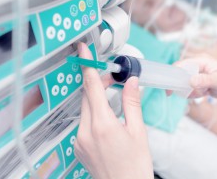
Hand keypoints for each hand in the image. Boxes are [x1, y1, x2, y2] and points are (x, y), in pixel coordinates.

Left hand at [74, 43, 152, 178]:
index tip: (82, 51)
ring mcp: (79, 141)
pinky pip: (83, 122)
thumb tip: (131, 82)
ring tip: (111, 98)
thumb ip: (132, 103)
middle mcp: (85, 132)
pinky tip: (106, 118)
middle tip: (111, 78)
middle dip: (97, 83)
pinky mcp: (78, 146)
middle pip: (87, 97)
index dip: (87, 66)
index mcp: (103, 125)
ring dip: (95, 99)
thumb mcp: (138, 131)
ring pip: (84, 109)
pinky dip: (92, 113)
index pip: (91, 87)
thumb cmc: (135, 165)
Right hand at [176, 54, 216, 101]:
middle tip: (195, 93)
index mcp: (201, 60)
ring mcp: (196, 73)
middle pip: (180, 74)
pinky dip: (194, 94)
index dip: (173, 74)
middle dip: (185, 86)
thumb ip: (205, 80)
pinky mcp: (196, 81)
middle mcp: (196, 65)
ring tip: (205, 92)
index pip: (181, 64)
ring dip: (191, 91)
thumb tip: (191, 81)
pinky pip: (188, 89)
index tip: (169, 88)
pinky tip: (205, 93)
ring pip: (184, 84)